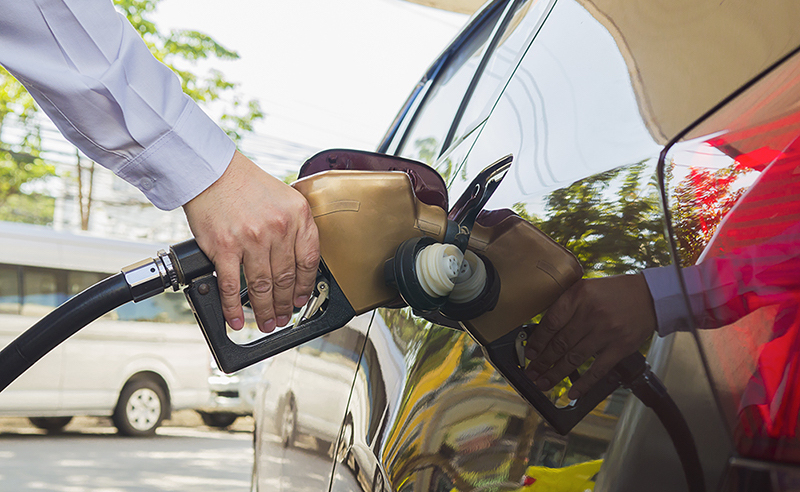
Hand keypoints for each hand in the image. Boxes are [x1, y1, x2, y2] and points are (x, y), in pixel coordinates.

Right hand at [183, 151, 319, 332]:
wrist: (212, 171)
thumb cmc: (245, 184)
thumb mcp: (285, 199)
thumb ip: (295, 228)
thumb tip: (297, 264)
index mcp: (298, 216)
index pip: (309, 261)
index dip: (306, 286)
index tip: (301, 299)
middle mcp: (278, 228)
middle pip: (286, 278)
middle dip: (286, 305)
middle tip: (284, 317)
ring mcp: (252, 239)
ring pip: (263, 286)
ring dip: (265, 311)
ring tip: (266, 323)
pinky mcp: (224, 248)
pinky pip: (232, 286)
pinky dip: (234, 308)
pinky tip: (237, 320)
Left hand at [524, 274, 656, 399]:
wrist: (651, 297)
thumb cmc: (615, 292)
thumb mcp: (586, 288)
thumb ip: (566, 304)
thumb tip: (543, 330)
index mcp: (578, 296)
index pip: (551, 323)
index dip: (537, 341)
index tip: (530, 353)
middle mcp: (591, 314)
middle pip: (560, 343)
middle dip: (542, 361)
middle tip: (531, 372)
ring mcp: (606, 332)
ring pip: (574, 358)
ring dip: (556, 374)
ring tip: (543, 382)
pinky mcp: (620, 347)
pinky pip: (597, 370)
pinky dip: (583, 384)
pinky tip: (572, 393)